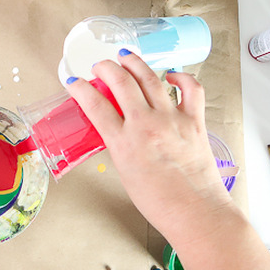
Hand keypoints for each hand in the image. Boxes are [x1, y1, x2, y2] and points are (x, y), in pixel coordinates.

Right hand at [65, 49, 232, 244]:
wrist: (195, 213)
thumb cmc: (160, 203)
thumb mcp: (124, 172)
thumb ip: (120, 145)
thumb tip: (118, 128)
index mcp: (123, 143)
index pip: (94, 104)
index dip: (80, 89)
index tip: (74, 82)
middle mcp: (146, 126)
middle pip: (121, 82)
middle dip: (106, 67)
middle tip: (100, 65)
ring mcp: (172, 120)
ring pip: (150, 78)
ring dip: (135, 63)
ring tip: (126, 56)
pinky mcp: (194, 121)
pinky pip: (190, 89)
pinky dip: (180, 76)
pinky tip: (171, 74)